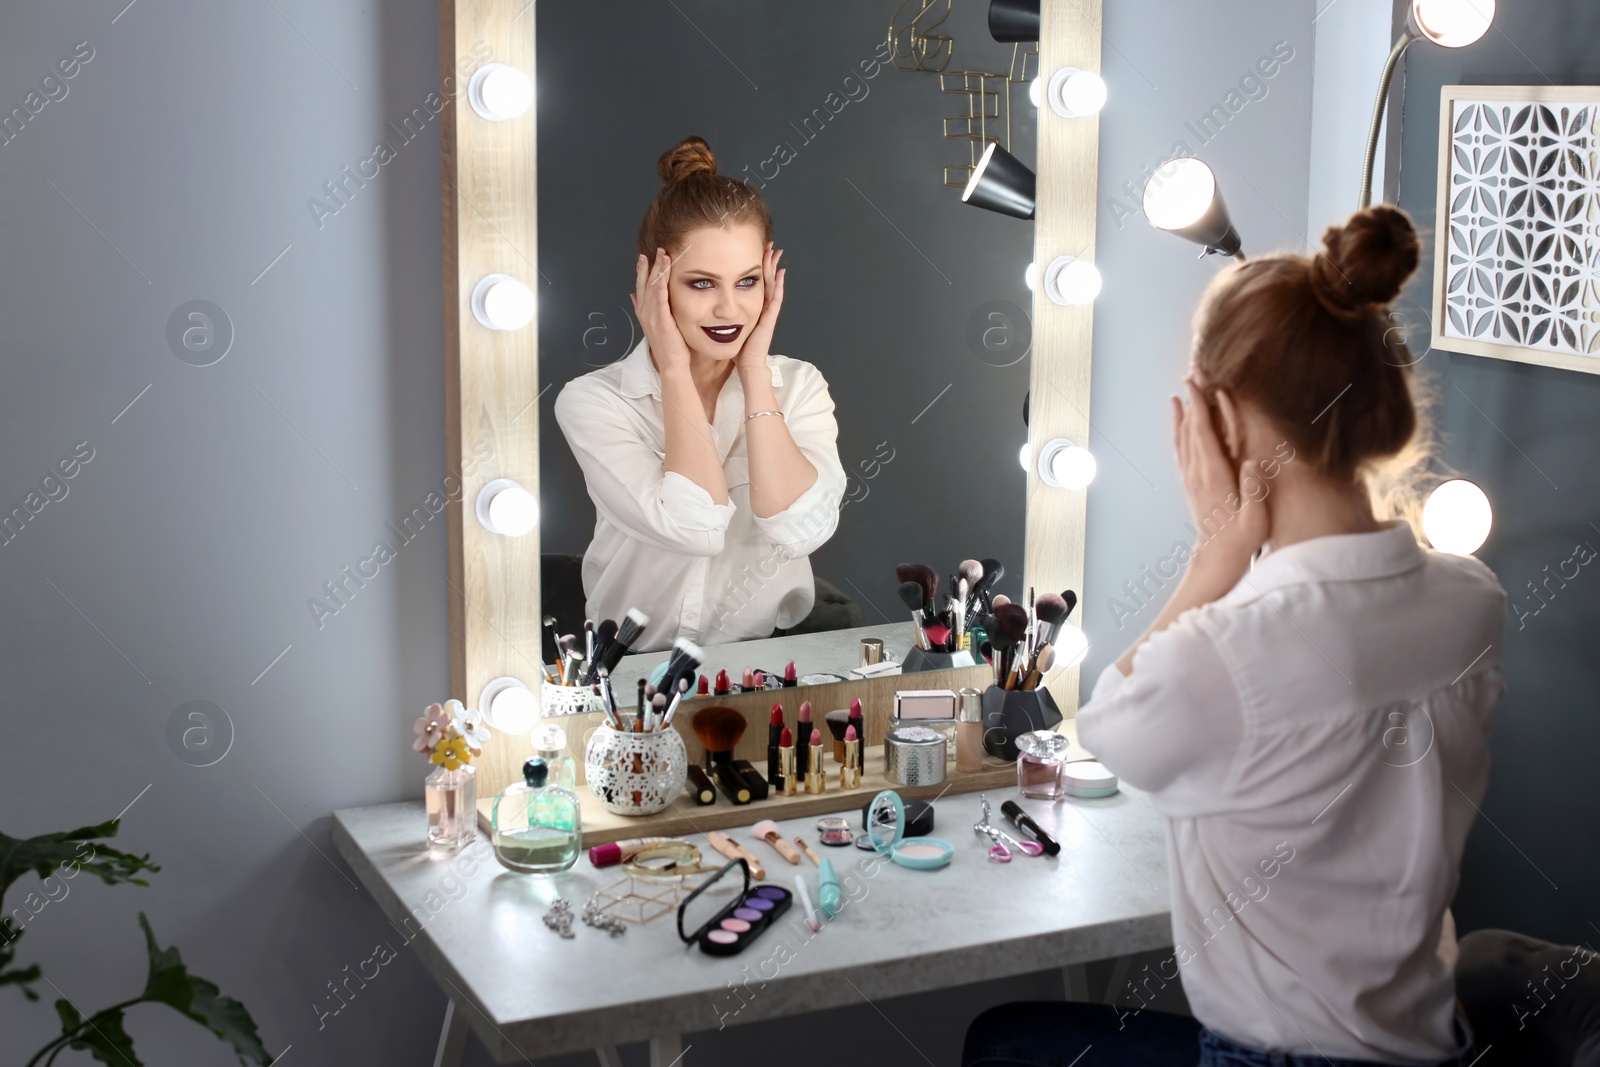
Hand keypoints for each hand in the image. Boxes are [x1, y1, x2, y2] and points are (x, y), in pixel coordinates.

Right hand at [631, 248, 692, 375]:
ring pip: (653, 287)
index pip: (641, 287)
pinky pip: (660, 297)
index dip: (642, 271)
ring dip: (657, 269)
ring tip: (663, 255)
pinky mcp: (661, 319)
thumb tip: (633, 296)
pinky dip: (661, 283)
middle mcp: (645, 312)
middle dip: (650, 265)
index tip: (645, 257)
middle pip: (645, 283)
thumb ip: (644, 310)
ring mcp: (652, 316)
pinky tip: (664, 272)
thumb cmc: (668, 347)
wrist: (671, 364)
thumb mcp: (655, 325)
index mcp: (644, 313)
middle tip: (656, 250)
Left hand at [737, 242, 784, 375]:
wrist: (747, 363)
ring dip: (774, 268)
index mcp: (752, 307)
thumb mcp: (729, 324)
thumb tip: (712, 302)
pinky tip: (781, 273)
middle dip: (768, 262)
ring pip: (773, 285)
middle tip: (770, 245)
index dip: (756, 266)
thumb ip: (724, 313)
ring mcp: (768, 311)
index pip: (755, 281)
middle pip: (767, 279)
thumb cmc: (738, 347)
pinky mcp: (770, 318)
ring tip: (776, 253)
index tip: (756, 251)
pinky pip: (776, 298)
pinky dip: (779, 285)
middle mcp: (762, 307)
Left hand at [1172, 380, 1268, 594]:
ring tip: (1184, 387)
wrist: (1218, 556)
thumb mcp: (1255, 519)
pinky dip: (1179, 428)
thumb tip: (1250, 463)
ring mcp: (1192, 476)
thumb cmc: (1242, 538)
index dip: (1200, 407)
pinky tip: (1180, 417)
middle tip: (1194, 371)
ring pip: (1184, 436)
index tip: (1197, 383)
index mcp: (1214, 476)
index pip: (1204, 434)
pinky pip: (1182, 448)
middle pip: (1191, 428)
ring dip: (1184, 410)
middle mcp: (1198, 472)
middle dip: (1192, 399)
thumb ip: (1253, 491)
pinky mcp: (1191, 481)